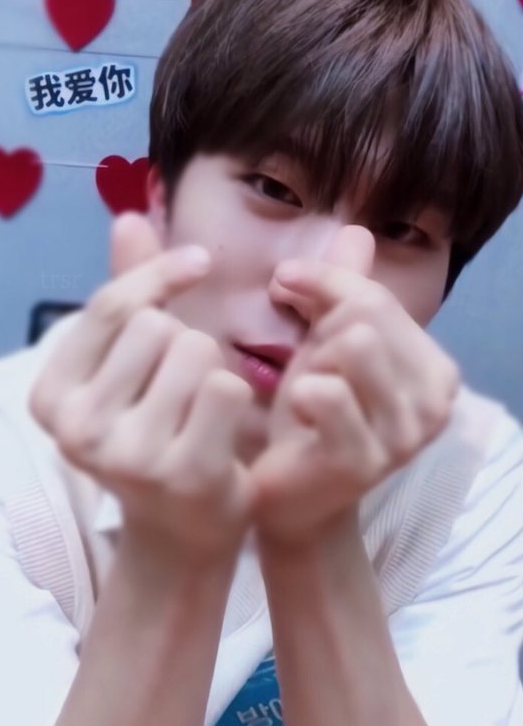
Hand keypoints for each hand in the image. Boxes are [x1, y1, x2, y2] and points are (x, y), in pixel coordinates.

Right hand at [29, 212, 255, 567]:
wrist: (182, 531)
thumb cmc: (154, 431)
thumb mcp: (127, 365)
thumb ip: (128, 292)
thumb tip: (127, 215)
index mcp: (50, 396)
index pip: (109, 305)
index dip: (159, 272)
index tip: (199, 263)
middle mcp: (76, 428)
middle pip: (155, 325)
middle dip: (183, 338)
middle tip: (180, 386)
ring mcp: (128, 454)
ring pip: (194, 349)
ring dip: (211, 367)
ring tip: (198, 409)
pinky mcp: (183, 472)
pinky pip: (226, 387)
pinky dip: (236, 398)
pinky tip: (222, 430)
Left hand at [249, 227, 460, 546]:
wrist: (288, 496)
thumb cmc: (311, 416)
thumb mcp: (326, 342)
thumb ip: (343, 288)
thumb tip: (354, 229)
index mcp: (436, 370)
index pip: (376, 295)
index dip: (323, 284)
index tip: (287, 287)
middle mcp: (437, 403)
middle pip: (367, 314)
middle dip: (320, 329)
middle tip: (302, 362)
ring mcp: (406, 436)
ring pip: (355, 343)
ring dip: (313, 363)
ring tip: (305, 392)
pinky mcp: (365, 460)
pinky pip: (328, 392)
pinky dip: (300, 393)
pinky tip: (296, 417)